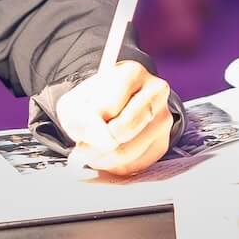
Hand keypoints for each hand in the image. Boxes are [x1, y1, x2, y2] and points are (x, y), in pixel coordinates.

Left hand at [54, 60, 172, 175]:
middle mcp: (155, 92)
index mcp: (133, 72)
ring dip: (102, 158)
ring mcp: (163, 118)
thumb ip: (80, 117)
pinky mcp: (162, 142)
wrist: (113, 105)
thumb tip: (100, 140)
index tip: (81, 127)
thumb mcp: (75, 102)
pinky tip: (107, 155)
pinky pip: (135, 165)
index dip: (89, 124)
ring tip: (93, 151)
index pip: (109, 107)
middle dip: (97, 144)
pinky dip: (115, 166)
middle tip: (83, 147)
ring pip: (128, 151)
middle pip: (123, 129)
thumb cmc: (95, 101)